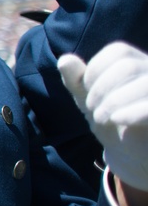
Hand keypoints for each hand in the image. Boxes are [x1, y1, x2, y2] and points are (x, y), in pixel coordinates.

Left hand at [58, 42, 147, 190]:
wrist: (131, 154)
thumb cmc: (111, 121)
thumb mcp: (88, 99)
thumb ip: (75, 79)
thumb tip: (65, 60)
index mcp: (139, 64)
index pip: (119, 51)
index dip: (95, 70)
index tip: (86, 91)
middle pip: (129, 65)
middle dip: (101, 88)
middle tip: (90, 109)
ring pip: (145, 84)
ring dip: (114, 101)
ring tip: (101, 118)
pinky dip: (131, 113)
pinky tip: (116, 120)